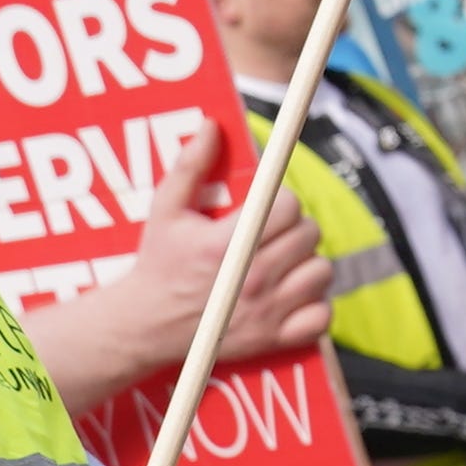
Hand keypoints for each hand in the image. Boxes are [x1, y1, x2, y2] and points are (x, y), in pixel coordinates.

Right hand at [20, 117, 334, 410]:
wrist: (144, 326)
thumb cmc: (157, 264)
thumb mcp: (165, 210)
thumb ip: (190, 165)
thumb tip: (212, 126)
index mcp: (227, 245)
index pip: (288, 207)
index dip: (282, 202)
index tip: (269, 208)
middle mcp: (252, 278)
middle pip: (309, 235)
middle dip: (294, 228)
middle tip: (273, 234)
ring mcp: (265, 312)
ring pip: (320, 272)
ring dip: (306, 264)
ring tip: (282, 262)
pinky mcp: (272, 339)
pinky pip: (321, 317)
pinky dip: (314, 305)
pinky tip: (292, 295)